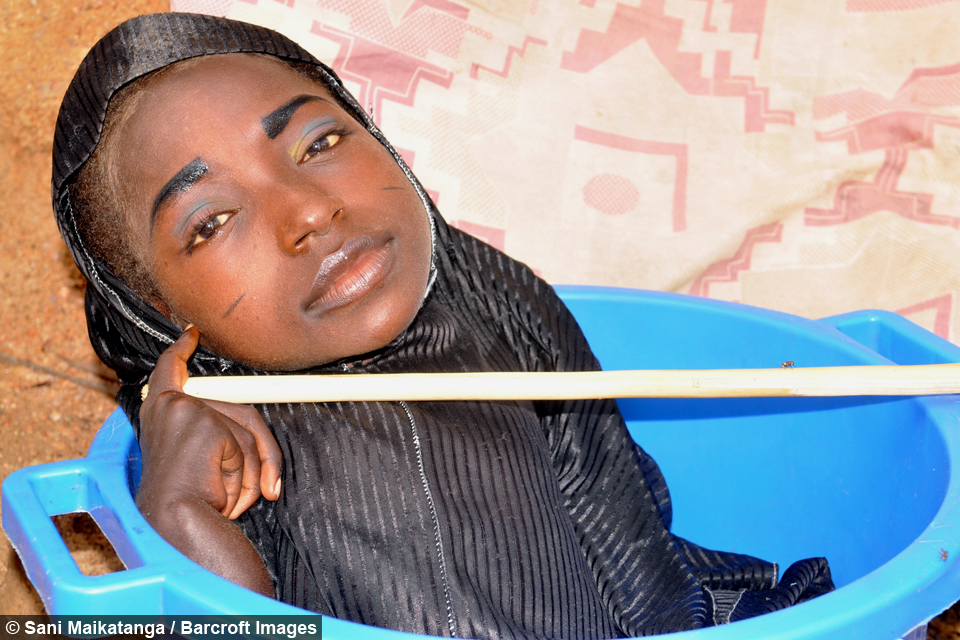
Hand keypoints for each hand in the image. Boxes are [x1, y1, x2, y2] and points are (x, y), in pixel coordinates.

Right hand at [137, 327, 282, 518]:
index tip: (191, 334)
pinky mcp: (202, 419)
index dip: (181, 352)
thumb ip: (231, 450)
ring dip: (250, 471)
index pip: (169, 372)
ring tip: (227, 500)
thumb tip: (271, 482)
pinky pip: (244, 443)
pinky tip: (219, 491)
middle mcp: (165, 406)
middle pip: (240, 413)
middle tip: (271, 489)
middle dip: (263, 453)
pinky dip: (244, 472)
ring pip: (246, 431)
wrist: (174, 522)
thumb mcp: (209, 468)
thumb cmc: (186, 505)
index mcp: (158, 415)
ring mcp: (184, 408)